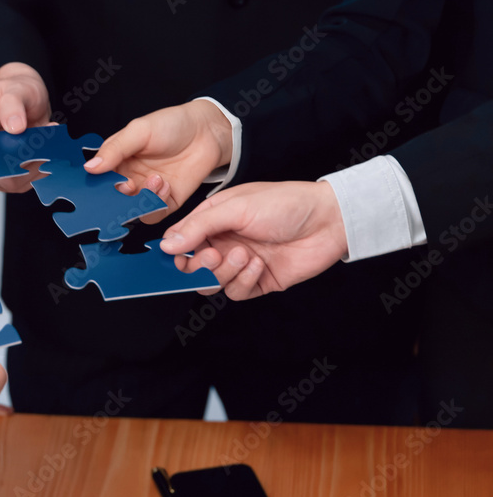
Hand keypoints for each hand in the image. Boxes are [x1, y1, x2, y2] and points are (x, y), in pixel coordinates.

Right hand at [0, 62, 51, 192]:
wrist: (22, 102)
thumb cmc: (17, 92)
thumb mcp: (19, 89)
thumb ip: (14, 104)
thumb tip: (14, 126)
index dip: (12, 149)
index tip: (32, 141)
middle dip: (25, 161)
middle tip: (45, 146)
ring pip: (7, 182)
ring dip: (32, 169)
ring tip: (43, 149)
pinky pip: (14, 185)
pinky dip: (32, 175)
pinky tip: (39, 159)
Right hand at [84, 100, 233, 222]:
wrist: (207, 130)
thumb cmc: (172, 124)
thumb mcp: (138, 131)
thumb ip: (114, 150)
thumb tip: (90, 168)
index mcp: (119, 162)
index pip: (101, 181)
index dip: (100, 186)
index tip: (106, 183)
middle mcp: (131, 179)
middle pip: (115, 200)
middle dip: (120, 197)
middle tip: (130, 184)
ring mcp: (149, 192)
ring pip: (134, 210)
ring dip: (141, 200)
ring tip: (156, 180)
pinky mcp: (167, 201)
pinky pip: (155, 213)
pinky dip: (157, 205)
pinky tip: (166, 185)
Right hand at [159, 181, 348, 299]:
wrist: (329, 221)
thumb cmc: (285, 203)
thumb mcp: (236, 207)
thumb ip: (199, 226)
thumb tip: (168, 244)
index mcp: (213, 220)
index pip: (180, 240)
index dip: (173, 251)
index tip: (174, 256)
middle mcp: (222, 242)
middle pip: (191, 267)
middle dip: (199, 265)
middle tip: (215, 254)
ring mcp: (239, 263)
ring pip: (211, 283)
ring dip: (224, 272)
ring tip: (245, 255)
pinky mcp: (257, 281)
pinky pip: (235, 292)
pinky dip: (243, 281)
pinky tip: (258, 265)